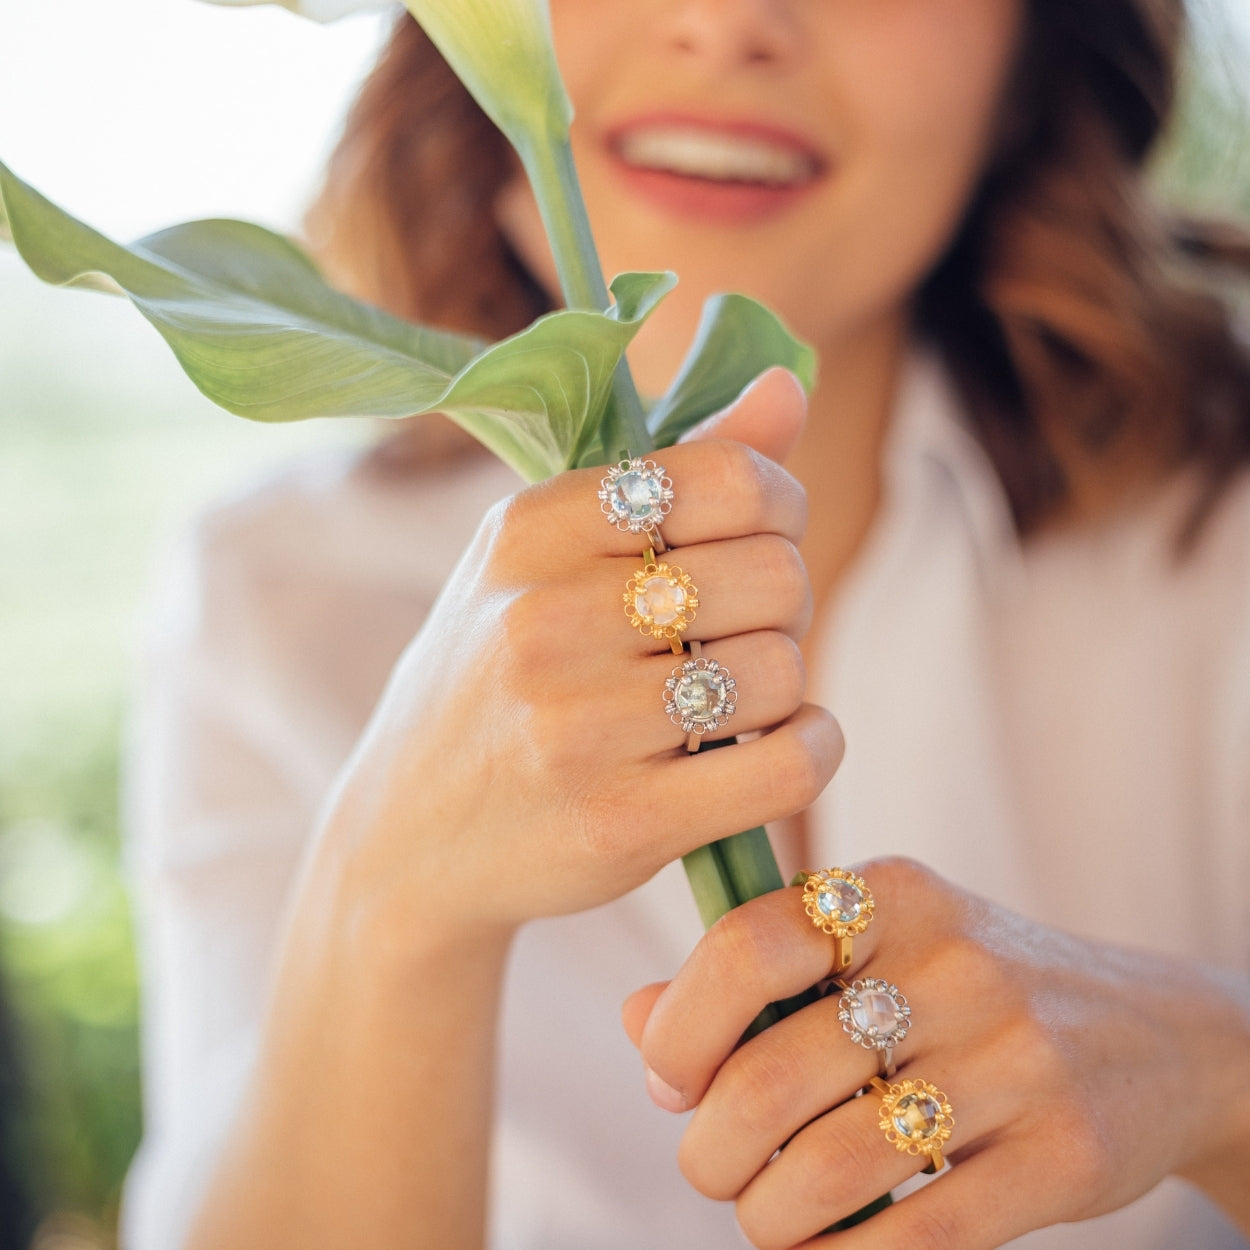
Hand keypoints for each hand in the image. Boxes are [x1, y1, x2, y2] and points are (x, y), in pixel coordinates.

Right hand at [314, 368, 842, 945]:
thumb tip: (789, 384)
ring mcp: (576, 728)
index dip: (779, 503)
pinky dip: (812, 752)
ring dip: (788, 687)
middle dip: (786, 602)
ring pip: (783, 672)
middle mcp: (544, 620)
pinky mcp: (619, 823)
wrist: (409, 840)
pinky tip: (774, 749)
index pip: (725, 478)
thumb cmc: (494, 681)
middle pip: (773, 575)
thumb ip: (676, 471)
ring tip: (734, 697)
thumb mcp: (545, 560)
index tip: (762, 537)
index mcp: (528, 531)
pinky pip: (788, 767)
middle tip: (743, 630)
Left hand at [624, 856, 1249, 1247]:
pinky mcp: (1064, 1153)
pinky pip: (915, 1235)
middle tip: (711, 1164)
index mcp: (889, 896)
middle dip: (709, 1149)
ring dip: (766, 1213)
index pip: (746, 944)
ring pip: (829, 1167)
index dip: (682, 1024)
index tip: (668, 1078)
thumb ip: (752, 974)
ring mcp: (1015, 1058)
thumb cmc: (967, 992)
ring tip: (766, 1210)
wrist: (1155, 1036)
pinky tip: (823, 1248)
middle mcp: (952, 963)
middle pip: (770, 1078)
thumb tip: (639, 1021)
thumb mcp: (873, 948)